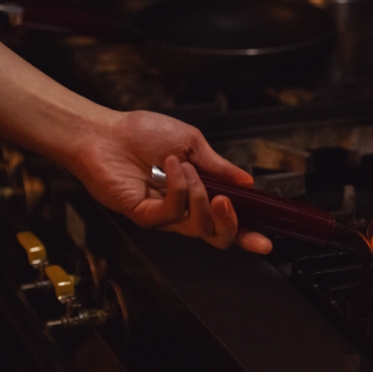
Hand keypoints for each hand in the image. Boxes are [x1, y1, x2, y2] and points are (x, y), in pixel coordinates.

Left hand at [66, 110, 272, 253]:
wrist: (106, 133)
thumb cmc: (142, 134)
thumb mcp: (193, 144)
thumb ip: (220, 167)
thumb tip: (247, 181)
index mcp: (199, 195)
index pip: (228, 222)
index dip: (249, 233)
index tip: (267, 238)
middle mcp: (184, 210)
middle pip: (217, 237)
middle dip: (231, 223)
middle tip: (226, 202)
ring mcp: (164, 216)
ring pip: (198, 226)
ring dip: (199, 194)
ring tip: (186, 167)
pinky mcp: (145, 216)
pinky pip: (173, 212)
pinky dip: (179, 187)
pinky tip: (171, 167)